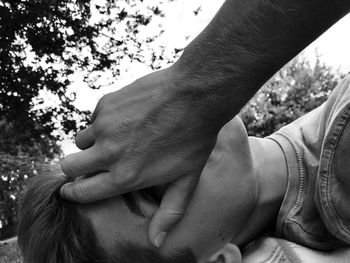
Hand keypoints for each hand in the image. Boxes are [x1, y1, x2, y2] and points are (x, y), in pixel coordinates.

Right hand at [60, 66, 221, 246]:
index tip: (71, 189)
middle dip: (75, 168)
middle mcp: (109, 152)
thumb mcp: (187, 179)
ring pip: (80, 140)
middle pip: (68, 166)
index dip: (73, 192)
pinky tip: (128, 117)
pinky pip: (94, 118)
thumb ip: (169, 212)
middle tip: (90, 164)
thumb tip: (156, 242)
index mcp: (125, 176)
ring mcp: (104, 126)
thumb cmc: (194, 138)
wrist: (195, 95)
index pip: (82, 191)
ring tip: (117, 138)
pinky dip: (104, 121)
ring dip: (92, 143)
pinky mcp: (106, 104)